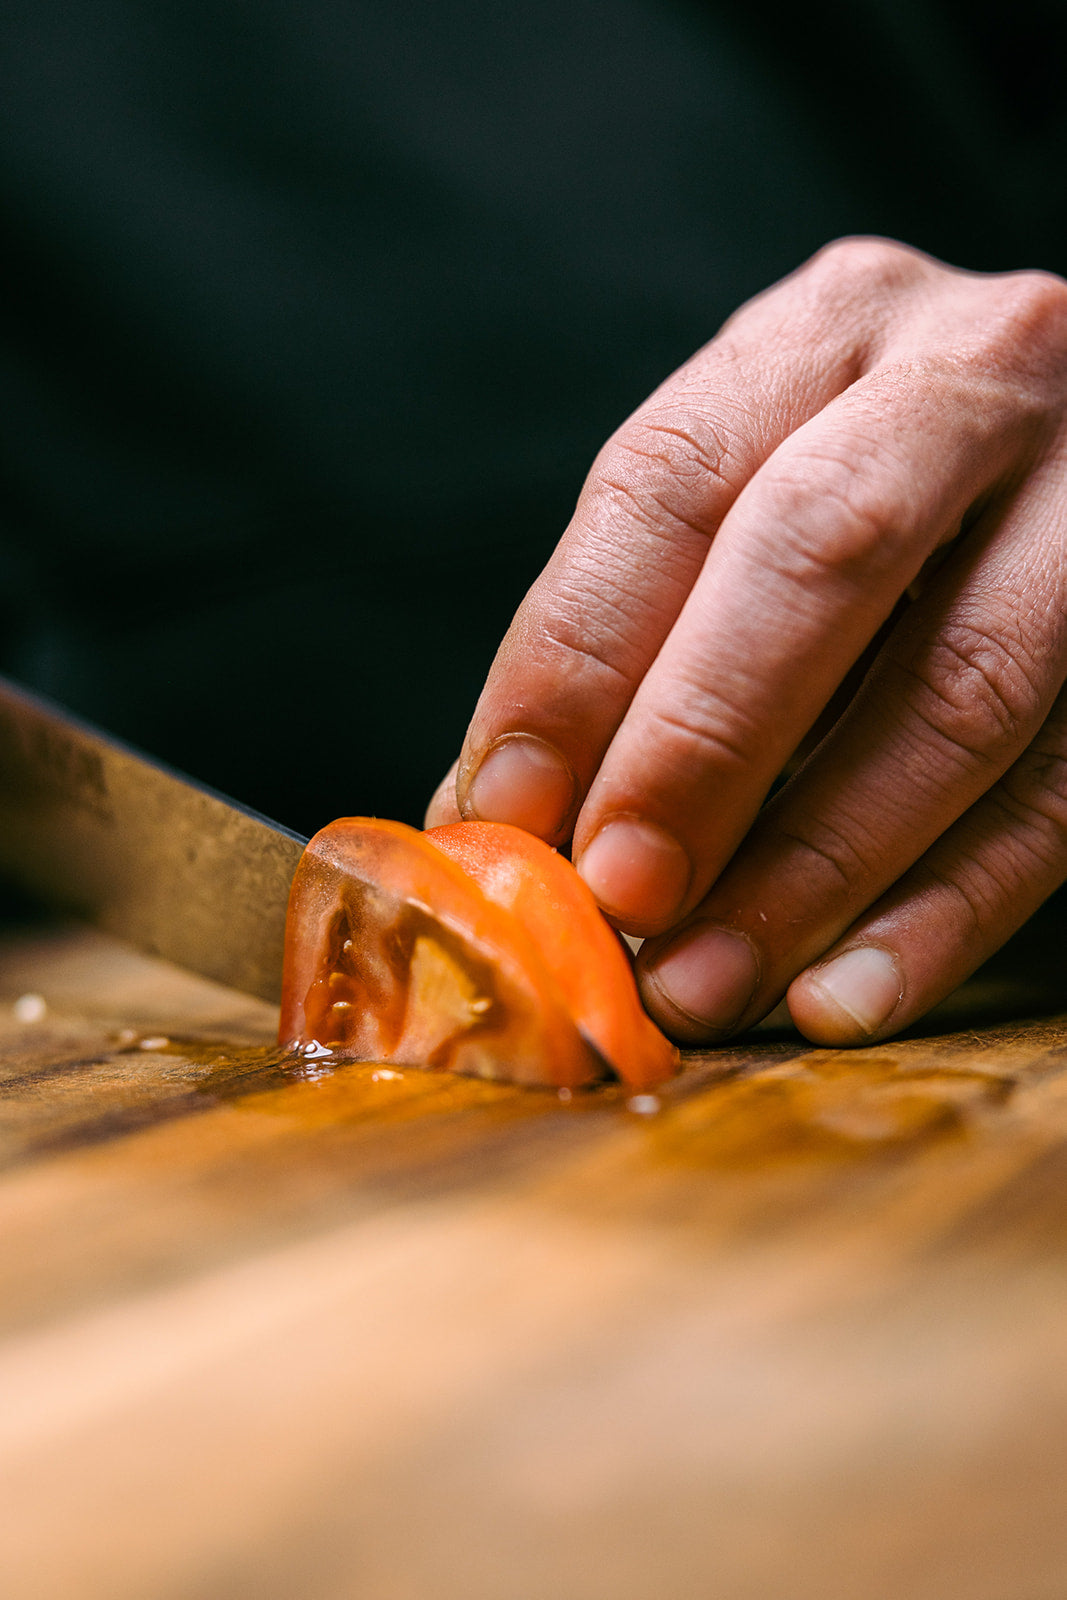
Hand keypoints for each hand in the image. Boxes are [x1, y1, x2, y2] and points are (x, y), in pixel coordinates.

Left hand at [426, 238, 1066, 1045]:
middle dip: (702, 742)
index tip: (505, 812)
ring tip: (708, 977)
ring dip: (818, 862)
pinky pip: (1064, 790)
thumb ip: (637, 640)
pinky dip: (949, 910)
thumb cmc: (868, 506)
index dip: (576, 658)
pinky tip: (847, 994)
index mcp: (825, 332)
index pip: (669, 481)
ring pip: (962, 686)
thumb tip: (491, 827)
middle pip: (822, 552)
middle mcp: (973, 373)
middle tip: (618, 892)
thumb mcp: (751, 511)